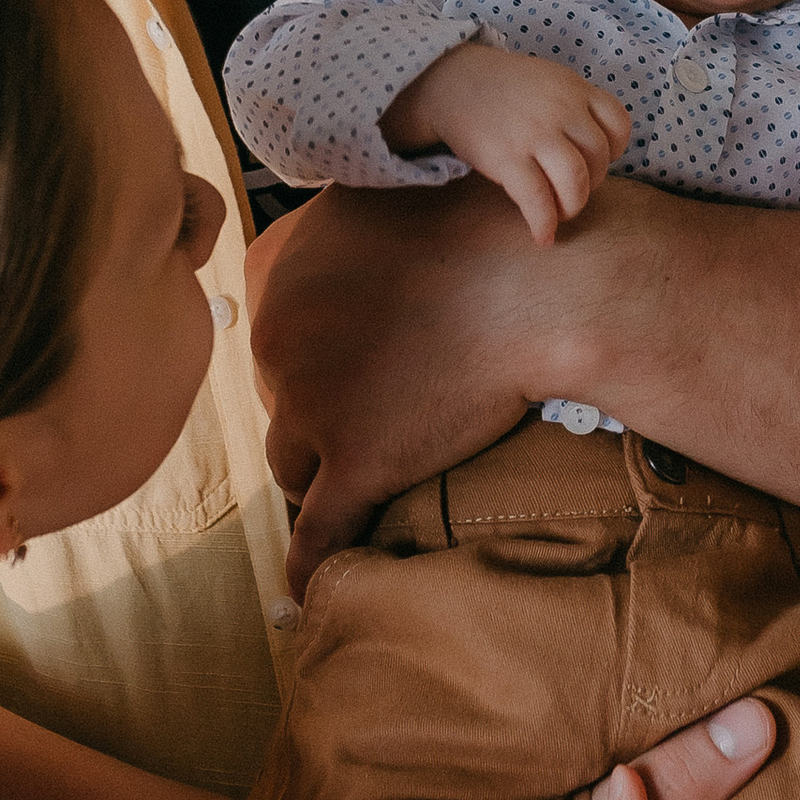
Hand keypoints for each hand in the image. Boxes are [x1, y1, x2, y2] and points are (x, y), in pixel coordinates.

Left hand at [251, 176, 554, 592]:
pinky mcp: (358, 461)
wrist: (533, 285)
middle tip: (371, 406)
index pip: (265, 328)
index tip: (342, 358)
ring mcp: (311, 404)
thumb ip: (333, 244)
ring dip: (314, 471)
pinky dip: (309, 561)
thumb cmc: (475, 236)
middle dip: (314, 407)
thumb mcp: (374, 211)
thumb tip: (326, 275)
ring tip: (346, 482)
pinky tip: (303, 588)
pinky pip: (319, 527)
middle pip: (275, 393)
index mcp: (271, 267)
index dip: (305, 351)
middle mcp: (274, 336)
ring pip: (289, 459)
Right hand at [385, 42, 630, 244]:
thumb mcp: (549, 80)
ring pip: (576, 181)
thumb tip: (599, 151)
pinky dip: (544, 224)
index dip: (614, 151)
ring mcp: (534, 133)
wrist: (451, 81)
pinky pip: (537, 200)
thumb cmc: (504, 88)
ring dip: (573, 206)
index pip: (618, 125)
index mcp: (573, 88)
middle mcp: (560, 109)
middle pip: (599, 158)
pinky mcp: (506, 157)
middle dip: (592, 183)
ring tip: (560, 213)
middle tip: (572, 190)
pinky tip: (542, 236)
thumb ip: (575, 106)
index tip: (596, 162)